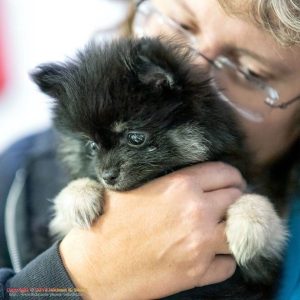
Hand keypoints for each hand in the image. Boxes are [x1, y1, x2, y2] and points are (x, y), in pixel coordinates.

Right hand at [60, 162, 245, 299]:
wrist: (93, 265)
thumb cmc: (108, 221)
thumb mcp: (135, 187)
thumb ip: (169, 180)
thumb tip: (193, 179)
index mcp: (180, 185)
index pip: (225, 173)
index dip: (231, 177)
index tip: (230, 183)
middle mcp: (196, 211)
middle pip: (237, 198)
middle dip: (234, 199)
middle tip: (226, 205)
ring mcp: (200, 243)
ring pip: (241, 230)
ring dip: (234, 228)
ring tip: (222, 229)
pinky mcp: (197, 273)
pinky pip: (229, 263)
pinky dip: (223, 259)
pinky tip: (211, 255)